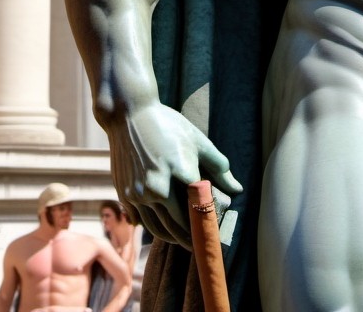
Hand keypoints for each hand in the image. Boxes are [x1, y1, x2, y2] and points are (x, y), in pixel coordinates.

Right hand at [107, 102, 241, 247]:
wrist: (129, 117)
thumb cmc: (169, 126)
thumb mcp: (198, 141)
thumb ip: (219, 168)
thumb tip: (237, 191)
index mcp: (181, 171)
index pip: (200, 208)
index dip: (210, 222)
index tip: (219, 231)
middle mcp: (158, 186)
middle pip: (180, 224)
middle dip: (194, 236)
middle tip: (205, 244)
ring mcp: (139, 194)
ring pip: (160, 228)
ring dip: (175, 238)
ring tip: (188, 242)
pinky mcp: (125, 196)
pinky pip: (143, 222)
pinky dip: (157, 229)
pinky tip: (167, 230)